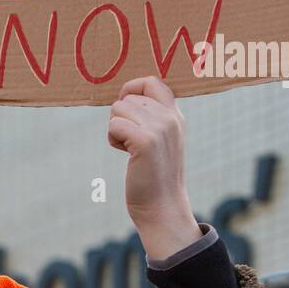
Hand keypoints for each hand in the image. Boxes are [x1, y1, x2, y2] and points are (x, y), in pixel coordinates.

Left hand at [107, 76, 201, 260]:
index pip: (151, 82)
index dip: (131, 90)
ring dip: (115, 129)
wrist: (162, 206)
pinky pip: (114, 125)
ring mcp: (160, 128)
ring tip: (130, 149)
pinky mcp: (146, 141)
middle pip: (127, 98)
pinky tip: (125, 153)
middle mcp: (170, 118)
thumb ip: (151, 117)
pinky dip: (113, 139)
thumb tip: (124, 97)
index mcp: (175, 115)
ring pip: (118, 110)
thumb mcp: (159, 139)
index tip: (126, 112)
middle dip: (120, 118)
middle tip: (131, 142)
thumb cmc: (153, 174)